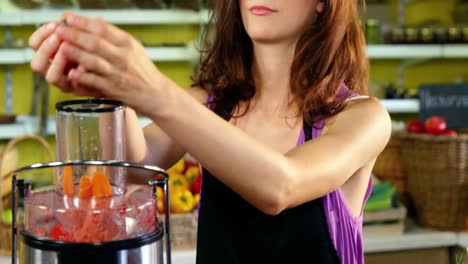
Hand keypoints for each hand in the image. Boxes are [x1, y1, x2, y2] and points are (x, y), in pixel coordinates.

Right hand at [29, 13, 98, 95]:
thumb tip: (67, 18)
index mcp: (50, 53)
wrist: (112, 71)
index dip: (41, 34)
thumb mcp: (83, 37)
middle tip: (58, 38)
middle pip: (36, 63)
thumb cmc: (95, 51)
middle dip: (46, 49)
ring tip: (68, 49)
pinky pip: (72, 85)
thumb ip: (73, 29)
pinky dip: (77, 75)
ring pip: (50, 77)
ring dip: (58, 62)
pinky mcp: (77, 90)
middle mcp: (53, 69)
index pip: (34, 44)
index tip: (54, 25)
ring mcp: (64, 82)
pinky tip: (84, 67)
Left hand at [52, 13, 171, 115]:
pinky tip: (72, 73)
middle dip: (75, 35)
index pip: (103, 29)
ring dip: (76, 54)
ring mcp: (118, 73)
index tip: (68, 17)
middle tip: (59, 29)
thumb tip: (95, 21)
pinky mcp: (114, 89)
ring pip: (94, 61)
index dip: (83, 22)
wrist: (156, 94)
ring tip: (61, 47)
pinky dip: (83, 77)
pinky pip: (96, 82)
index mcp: (128, 43)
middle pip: (96, 43)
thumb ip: (114, 36)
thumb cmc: (142, 70)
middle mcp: (124, 57)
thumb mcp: (133, 48)